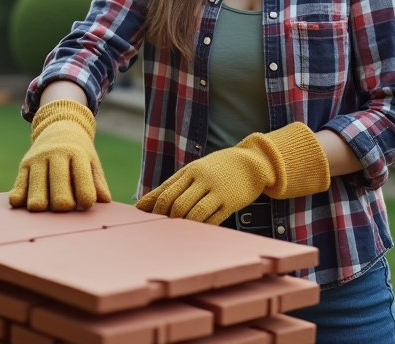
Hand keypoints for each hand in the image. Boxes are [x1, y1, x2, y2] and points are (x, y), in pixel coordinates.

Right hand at [10, 99, 111, 211]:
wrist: (58, 126)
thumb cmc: (79, 151)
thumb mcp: (91, 160)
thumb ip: (97, 181)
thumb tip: (105, 201)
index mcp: (77, 153)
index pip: (82, 180)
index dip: (85, 197)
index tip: (86, 204)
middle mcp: (56, 154)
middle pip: (59, 189)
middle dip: (63, 204)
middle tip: (65, 207)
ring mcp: (38, 159)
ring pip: (37, 190)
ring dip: (41, 204)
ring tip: (44, 209)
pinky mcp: (24, 164)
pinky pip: (19, 186)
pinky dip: (19, 198)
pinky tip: (23, 205)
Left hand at [135, 122, 329, 224]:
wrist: (253, 162)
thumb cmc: (217, 169)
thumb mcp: (194, 171)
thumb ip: (171, 186)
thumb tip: (142, 205)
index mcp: (191, 170)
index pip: (166, 192)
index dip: (154, 208)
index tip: (145, 219)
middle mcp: (203, 179)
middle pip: (177, 204)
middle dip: (167, 219)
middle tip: (163, 229)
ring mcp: (218, 191)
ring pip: (193, 214)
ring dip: (183, 225)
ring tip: (178, 232)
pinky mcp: (231, 203)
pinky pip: (212, 220)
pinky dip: (200, 228)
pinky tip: (196, 232)